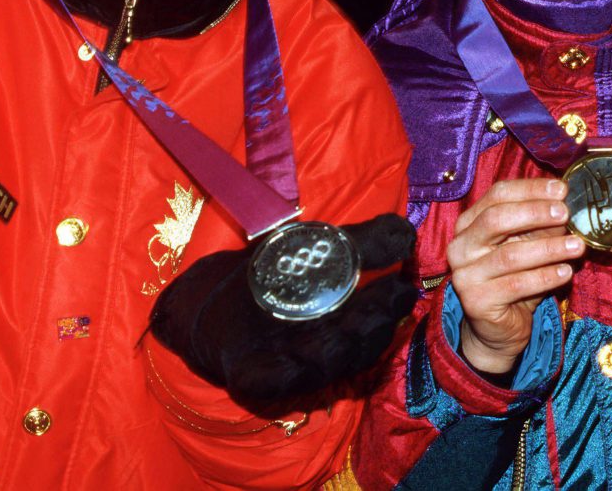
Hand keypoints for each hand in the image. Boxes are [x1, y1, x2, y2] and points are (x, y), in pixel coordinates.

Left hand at [148, 214, 417, 414]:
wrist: (206, 302)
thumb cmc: (271, 278)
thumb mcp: (314, 250)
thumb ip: (362, 244)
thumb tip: (405, 231)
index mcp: (341, 328)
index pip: (375, 327)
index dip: (391, 308)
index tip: (404, 283)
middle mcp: (319, 354)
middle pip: (357, 348)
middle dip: (377, 322)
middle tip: (392, 295)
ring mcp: (286, 367)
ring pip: (328, 364)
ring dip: (348, 343)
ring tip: (360, 316)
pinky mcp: (252, 378)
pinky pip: (276, 380)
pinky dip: (292, 371)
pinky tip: (302, 355)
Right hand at [446, 178, 583, 374]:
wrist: (498, 328)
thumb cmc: (514, 279)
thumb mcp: (528, 246)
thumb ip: (540, 226)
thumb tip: (566, 205)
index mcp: (470, 223)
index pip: (497, 195)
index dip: (530, 189)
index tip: (561, 189)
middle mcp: (461, 246)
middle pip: (496, 219)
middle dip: (535, 213)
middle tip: (565, 213)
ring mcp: (465, 275)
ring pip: (510, 255)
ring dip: (548, 248)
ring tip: (577, 246)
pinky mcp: (476, 301)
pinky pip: (516, 285)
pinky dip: (545, 277)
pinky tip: (565, 272)